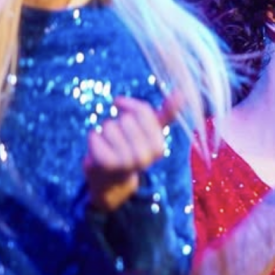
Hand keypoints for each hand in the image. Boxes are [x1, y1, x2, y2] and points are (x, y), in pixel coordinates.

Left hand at [83, 91, 181, 212]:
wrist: (112, 181)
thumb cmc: (132, 149)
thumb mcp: (151, 132)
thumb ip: (167, 114)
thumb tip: (181, 93)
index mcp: (159, 148)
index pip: (143, 111)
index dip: (129, 104)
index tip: (120, 105)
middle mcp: (144, 158)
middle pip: (126, 119)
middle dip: (118, 121)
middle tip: (119, 136)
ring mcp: (125, 163)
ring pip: (109, 126)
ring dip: (105, 131)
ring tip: (109, 144)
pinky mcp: (104, 165)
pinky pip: (95, 136)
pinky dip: (94, 137)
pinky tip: (99, 148)